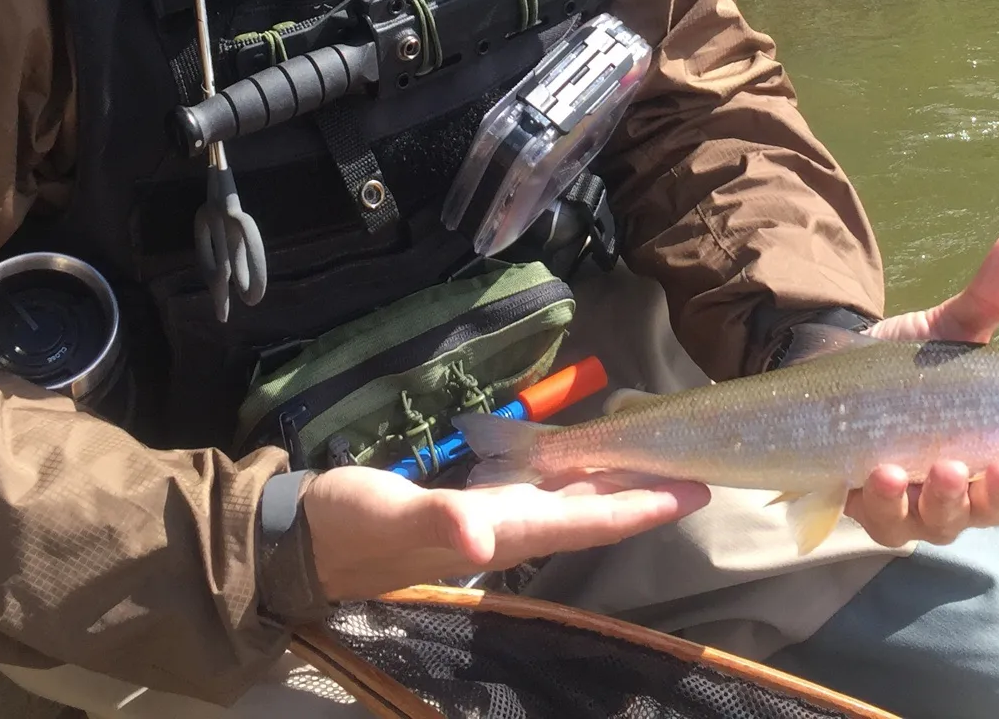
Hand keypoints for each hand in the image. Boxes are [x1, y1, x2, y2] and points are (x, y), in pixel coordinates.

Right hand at [302, 464, 708, 602]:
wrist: (304, 537)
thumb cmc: (351, 525)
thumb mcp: (390, 516)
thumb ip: (436, 523)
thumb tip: (479, 535)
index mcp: (500, 530)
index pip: (588, 520)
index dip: (642, 506)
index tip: (694, 490)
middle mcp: (505, 529)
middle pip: (590, 513)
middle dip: (643, 494)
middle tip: (695, 469)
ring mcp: (487, 518)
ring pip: (567, 502)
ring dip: (611, 485)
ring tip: (651, 462)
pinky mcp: (467, 504)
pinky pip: (536, 490)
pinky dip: (568, 474)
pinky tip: (575, 460)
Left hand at [847, 232, 998, 547]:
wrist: (832, 369)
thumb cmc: (909, 364)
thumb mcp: (947, 331)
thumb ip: (986, 299)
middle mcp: (971, 486)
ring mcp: (920, 499)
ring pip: (946, 520)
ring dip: (949, 499)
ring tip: (943, 467)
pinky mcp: (871, 506)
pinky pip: (885, 518)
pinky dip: (886, 500)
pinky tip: (880, 473)